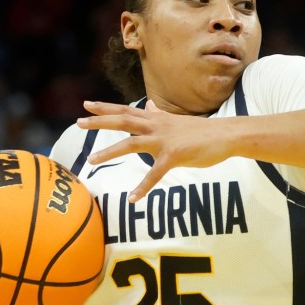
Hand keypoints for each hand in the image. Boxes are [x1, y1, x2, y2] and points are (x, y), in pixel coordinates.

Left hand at [76, 100, 230, 200]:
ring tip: (91, 160)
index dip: (105, 107)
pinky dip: (142, 187)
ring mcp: (164, 141)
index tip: (86, 105)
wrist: (226, 135)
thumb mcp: (176, 120)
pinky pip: (154, 174)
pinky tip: (132, 199)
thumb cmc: (202, 131)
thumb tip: (149, 105)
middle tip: (78, 123)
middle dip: (99, 122)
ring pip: (131, 144)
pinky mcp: (174, 156)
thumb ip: (159, 114)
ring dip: (109, 152)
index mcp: (157, 118)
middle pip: (123, 121)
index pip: (126, 110)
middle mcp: (157, 126)